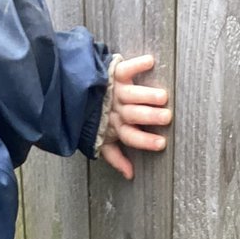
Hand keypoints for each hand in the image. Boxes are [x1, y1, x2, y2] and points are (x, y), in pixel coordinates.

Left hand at [99, 54, 171, 179]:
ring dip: (147, 95)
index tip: (161, 144)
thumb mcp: (103, 141)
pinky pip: (126, 69)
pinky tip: (151, 62)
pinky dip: (137, 64)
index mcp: (116, 127)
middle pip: (134, 114)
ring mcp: (115, 91)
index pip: (131, 136)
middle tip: (166, 117)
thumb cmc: (95, 119)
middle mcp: (116, 109)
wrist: (73, 92)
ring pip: (132, 94)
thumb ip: (116, 158)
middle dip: (150, 117)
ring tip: (162, 97)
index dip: (145, 141)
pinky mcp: (114, 74)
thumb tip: (130, 175)